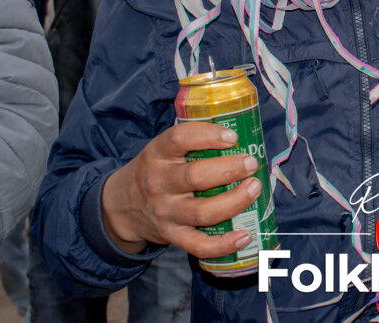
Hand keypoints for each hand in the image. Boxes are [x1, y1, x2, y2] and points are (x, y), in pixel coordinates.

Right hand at [101, 122, 261, 257]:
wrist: (122, 206)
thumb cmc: (157, 171)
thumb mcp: (162, 149)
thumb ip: (192, 141)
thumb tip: (241, 132)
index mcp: (158, 154)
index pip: (179, 139)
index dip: (208, 136)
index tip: (233, 137)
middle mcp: (159, 183)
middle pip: (195, 176)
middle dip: (229, 169)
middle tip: (252, 163)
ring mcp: (166, 212)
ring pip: (202, 211)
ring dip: (234, 201)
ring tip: (255, 188)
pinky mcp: (172, 236)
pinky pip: (199, 245)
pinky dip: (223, 244)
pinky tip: (245, 236)